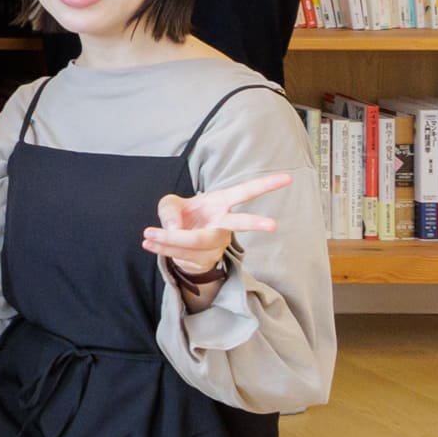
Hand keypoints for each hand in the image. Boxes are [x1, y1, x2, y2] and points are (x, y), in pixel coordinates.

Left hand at [144, 174, 291, 280]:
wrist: (177, 243)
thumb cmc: (182, 217)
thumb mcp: (171, 205)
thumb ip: (169, 210)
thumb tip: (174, 228)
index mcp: (221, 203)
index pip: (246, 192)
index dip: (267, 184)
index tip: (289, 177)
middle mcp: (224, 224)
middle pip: (239, 224)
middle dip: (254, 224)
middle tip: (274, 226)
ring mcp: (217, 243)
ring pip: (196, 242)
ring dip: (170, 239)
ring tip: (148, 235)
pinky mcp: (205, 259)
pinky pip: (183, 254)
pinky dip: (163, 248)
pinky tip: (149, 243)